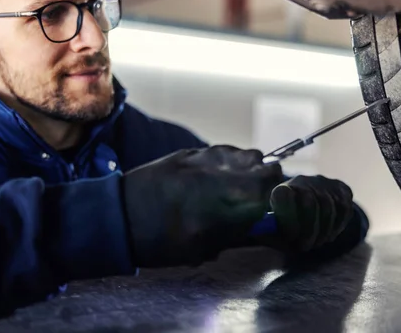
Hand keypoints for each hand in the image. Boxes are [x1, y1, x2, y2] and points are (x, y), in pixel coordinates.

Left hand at [122, 145, 282, 266]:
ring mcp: (205, 159)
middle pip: (267, 168)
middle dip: (272, 184)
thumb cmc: (159, 242)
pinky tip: (222, 174)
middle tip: (263, 198)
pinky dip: (232, 161)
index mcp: (221, 206)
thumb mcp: (201, 249)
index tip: (278, 210)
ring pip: (249, 155)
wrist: (118, 217)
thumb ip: (237, 233)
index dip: (281, 202)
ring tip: (242, 185)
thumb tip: (265, 225)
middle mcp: (218, 176)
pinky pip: (226, 151)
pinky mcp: (191, 151)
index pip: (271, 194)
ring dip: (254, 169)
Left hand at [268, 175, 354, 252]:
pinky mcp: (340, 188)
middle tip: (306, 246)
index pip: (284, 196)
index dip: (288, 219)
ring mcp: (323, 183)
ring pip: (329, 206)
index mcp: (281, 189)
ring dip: (325, 231)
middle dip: (310, 230)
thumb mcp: (273, 230)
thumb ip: (268, 232)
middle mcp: (302, 181)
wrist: (306, 209)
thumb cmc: (286, 226)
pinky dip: (338, 226)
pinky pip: (345, 208)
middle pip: (310, 201)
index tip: (291, 237)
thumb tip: (262, 232)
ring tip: (317, 242)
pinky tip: (329, 234)